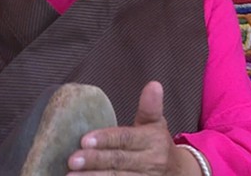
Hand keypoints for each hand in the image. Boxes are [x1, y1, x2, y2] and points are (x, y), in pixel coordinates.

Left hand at [66, 81, 200, 175]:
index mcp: (153, 140)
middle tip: (72, 159)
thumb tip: (154, 84)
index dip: (106, 139)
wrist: (179, 173)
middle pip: (119, 161)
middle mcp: (151, 161)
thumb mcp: (157, 124)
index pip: (126, 138)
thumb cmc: (159, 145)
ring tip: (71, 175)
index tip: (84, 139)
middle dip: (95, 160)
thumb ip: (150, 106)